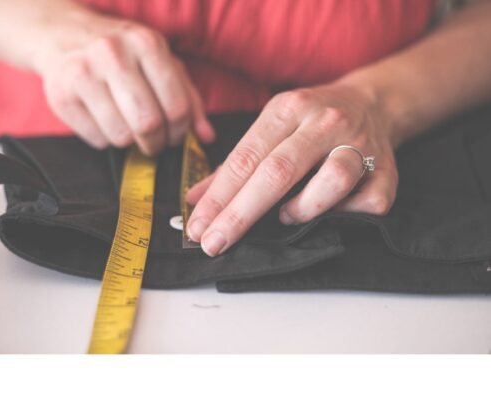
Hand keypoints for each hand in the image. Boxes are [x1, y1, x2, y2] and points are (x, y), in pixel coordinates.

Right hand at [34, 13, 213, 153]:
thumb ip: (189, 99)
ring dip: (130, 142)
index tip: (175, 137)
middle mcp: (113, 54)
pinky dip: (105, 139)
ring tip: (128, 128)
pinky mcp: (60, 95)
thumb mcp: (161, 63)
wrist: (62, 33)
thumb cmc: (122, 53)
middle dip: (156, 144)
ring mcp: (83, 73)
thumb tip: (206, 136)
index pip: (176, 107)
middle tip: (154, 143)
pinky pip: (96, 139)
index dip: (180, 132)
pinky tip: (103, 121)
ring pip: (121, 136)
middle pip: (148, 124)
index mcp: (146, 44)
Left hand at [185, 82, 398, 256]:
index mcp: (288, 108)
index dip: (218, 197)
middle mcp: (324, 122)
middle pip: (278, 172)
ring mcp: (360, 144)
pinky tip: (330, 213)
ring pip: (331, 181)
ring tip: (286, 216)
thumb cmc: (311, 123)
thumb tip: (195, 200)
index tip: (197, 228)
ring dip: (301, 209)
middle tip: (214, 243)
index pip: (245, 158)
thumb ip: (234, 165)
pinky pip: (368, 203)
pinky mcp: (388, 170)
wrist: (373, 104)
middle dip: (240, 214)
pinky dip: (345, 215)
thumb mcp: (270, 129)